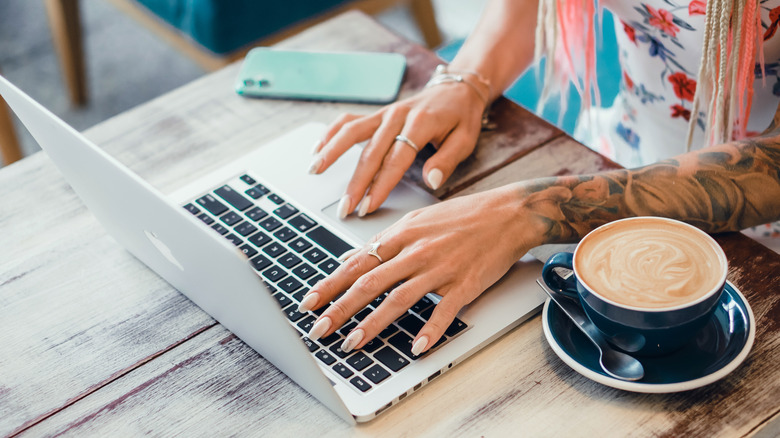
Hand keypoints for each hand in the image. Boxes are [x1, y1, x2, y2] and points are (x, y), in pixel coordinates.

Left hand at [297, 185, 543, 355]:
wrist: (509, 213)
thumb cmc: (463, 216)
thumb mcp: (418, 220)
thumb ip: (385, 241)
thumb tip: (352, 258)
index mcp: (402, 234)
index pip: (356, 263)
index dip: (329, 284)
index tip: (308, 302)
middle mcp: (416, 251)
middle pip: (369, 283)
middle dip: (339, 308)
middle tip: (319, 329)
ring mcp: (440, 269)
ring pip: (398, 299)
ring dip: (372, 323)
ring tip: (352, 343)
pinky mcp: (465, 284)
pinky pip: (444, 311)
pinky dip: (429, 331)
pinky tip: (415, 347)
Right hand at [309, 82, 486, 217]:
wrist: (457, 88)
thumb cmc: (461, 118)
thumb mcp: (465, 140)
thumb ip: (447, 160)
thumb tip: (431, 182)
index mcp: (420, 124)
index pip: (395, 160)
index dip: (380, 185)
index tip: (368, 206)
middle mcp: (398, 116)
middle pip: (370, 152)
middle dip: (355, 183)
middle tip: (345, 208)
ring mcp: (385, 112)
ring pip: (352, 132)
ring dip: (332, 152)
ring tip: (314, 171)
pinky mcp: (377, 113)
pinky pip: (349, 120)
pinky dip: (331, 133)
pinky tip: (317, 149)